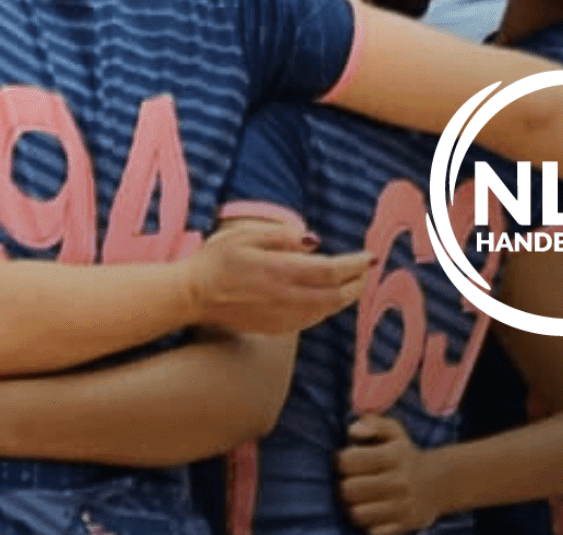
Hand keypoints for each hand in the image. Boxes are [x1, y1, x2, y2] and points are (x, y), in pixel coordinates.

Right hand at [186, 220, 374, 334]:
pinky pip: (312, 320)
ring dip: (346, 297)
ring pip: (327, 310)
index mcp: (279, 272)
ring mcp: (282, 316)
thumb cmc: (216, 260)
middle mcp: (285, 298)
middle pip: (336, 294)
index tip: (369, 257)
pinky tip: (329, 299)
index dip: (354, 265)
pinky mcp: (276, 327)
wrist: (192, 296)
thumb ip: (281, 236)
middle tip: (367, 270)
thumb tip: (314, 241)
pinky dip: (328, 309)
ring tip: (355, 283)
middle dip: (357, 282)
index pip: (330, 271)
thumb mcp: (244, 236)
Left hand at [337, 415, 440, 534]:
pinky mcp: (406, 525)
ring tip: (362, 499)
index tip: (349, 463)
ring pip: (357, 514)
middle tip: (354, 483)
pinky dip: (370, 525)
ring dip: (355, 507)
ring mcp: (403, 506)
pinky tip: (374, 513)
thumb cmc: (404, 454)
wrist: (439, 483)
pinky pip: (374, 532)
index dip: (342, 461)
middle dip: (346, 486)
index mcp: (392, 456)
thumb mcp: (393, 431)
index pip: (347, 460)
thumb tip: (353, 431)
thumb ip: (371, 422)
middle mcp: (399, 482)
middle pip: (348, 490)